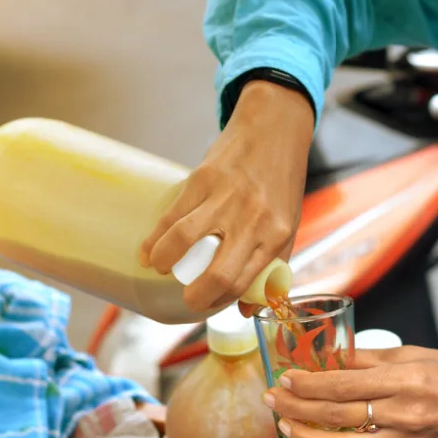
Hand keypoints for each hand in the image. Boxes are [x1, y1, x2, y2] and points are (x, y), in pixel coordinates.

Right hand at [139, 80, 313, 313]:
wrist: (274, 129)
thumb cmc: (281, 184)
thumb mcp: (288, 227)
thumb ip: (271, 266)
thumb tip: (244, 308)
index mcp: (275, 236)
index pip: (243, 284)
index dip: (220, 301)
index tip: (208, 303)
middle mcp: (252, 220)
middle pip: (218, 273)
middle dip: (195, 296)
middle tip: (186, 297)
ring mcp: (225, 198)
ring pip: (183, 240)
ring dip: (164, 262)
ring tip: (160, 267)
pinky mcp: (203, 179)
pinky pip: (172, 215)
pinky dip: (155, 237)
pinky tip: (150, 249)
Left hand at [263, 347, 437, 437]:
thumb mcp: (413, 354)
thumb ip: (367, 359)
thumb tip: (327, 359)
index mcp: (402, 381)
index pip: (342, 384)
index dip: (307, 383)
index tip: (284, 378)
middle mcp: (400, 414)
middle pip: (334, 416)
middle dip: (296, 408)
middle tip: (271, 399)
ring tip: (283, 426)